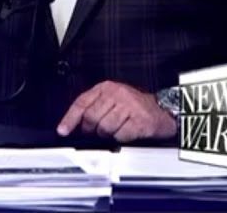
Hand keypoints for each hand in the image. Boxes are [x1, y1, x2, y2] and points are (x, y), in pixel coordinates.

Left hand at [57, 81, 177, 142]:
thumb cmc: (136, 107)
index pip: (82, 103)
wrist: (164, 111)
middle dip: (91, 130)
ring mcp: (129, 106)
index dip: (70, 118)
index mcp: (106, 88)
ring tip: (116, 130)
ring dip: (107, 134)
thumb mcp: (113, 100)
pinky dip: (121, 138)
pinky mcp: (140, 120)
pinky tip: (127, 132)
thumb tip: (76, 125)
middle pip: (91, 117)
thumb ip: (95, 107)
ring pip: (105, 128)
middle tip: (98, 132)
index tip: (62, 130)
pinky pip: (120, 135)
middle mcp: (117, 94)